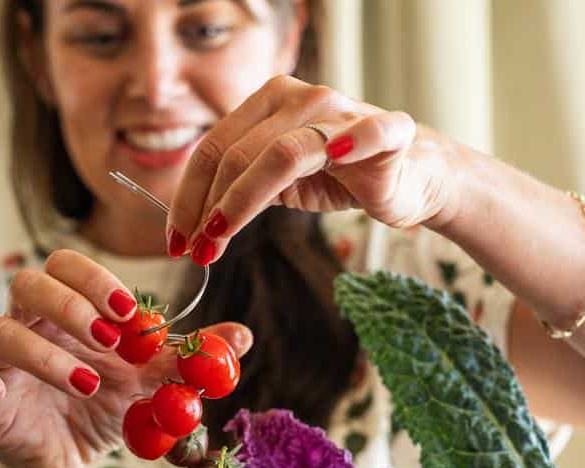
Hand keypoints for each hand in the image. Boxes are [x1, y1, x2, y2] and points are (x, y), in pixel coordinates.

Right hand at [0, 250, 252, 467]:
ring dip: (45, 356)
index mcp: (66, 310)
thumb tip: (244, 336)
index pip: (66, 266)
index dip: (94, 280)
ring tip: (88, 385)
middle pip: (28, 284)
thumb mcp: (149, 385)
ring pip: (1, 333)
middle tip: (110, 339)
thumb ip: (187, 359)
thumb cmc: (104, 407)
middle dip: (70, 306)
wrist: (68, 462)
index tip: (129, 312)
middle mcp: (27, 325)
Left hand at [166, 75, 457, 264]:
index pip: (213, 148)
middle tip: (196, 253)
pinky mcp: (388, 130)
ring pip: (280, 152)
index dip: (187, 196)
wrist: (407, 175)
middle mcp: (301, 98)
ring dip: (241, 201)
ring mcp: (343, 111)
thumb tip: (192, 225)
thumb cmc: (339, 176)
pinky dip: (352, 141)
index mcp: (269, 102)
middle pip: (237, 153)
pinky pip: (368, 133)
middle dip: (208, 208)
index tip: (176, 241)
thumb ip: (240, 190)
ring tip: (220, 239)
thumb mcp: (279, 183)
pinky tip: (336, 157)